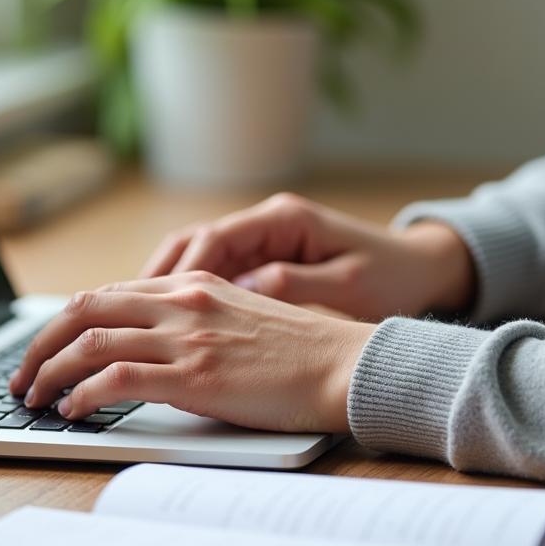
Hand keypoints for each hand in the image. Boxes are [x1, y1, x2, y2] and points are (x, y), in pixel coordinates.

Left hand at [8, 272, 375, 432]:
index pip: (106, 294)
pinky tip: (73, 411)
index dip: (64, 323)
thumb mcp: (240, 317)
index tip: (46, 351)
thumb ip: (194, 321)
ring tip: (34, 398)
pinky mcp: (194, 375)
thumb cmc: (301, 350)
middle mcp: (182, 302)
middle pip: (83, 309)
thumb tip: (150, 344)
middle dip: (40, 345)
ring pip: (90, 342)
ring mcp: (187, 337)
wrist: (346, 364)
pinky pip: (116, 378)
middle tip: (22, 377)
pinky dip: (83, 395)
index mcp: (191, 285)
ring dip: (50, 373)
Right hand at [140, 192, 475, 320]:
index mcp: (284, 220)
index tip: (155, 304)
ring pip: (194, 260)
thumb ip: (293, 285)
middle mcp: (266, 225)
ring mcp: (262, 243)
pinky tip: (163, 326)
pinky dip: (182, 298)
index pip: (214, 239)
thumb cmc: (394, 277)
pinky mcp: (263, 265)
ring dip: (160, 289)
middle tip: (117, 312)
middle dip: (153, 278)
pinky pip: (210, 278)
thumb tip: (243, 291)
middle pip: (190, 244)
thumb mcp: (349, 285)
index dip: (178, 273)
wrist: (426, 272)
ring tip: (126, 322)